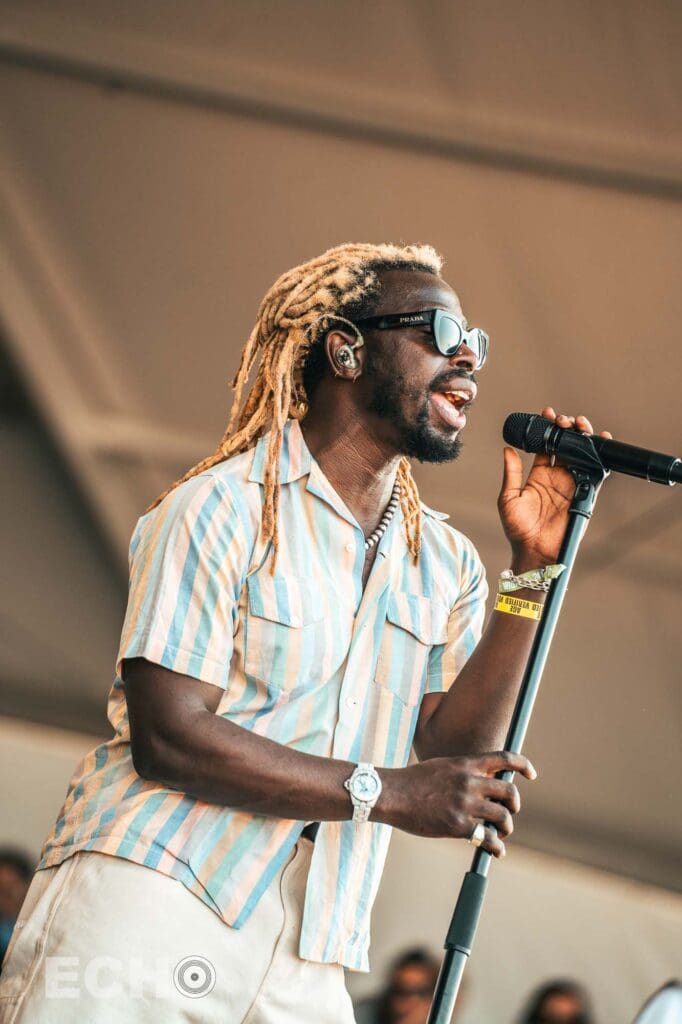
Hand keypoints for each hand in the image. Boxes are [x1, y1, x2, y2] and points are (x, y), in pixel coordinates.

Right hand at [378, 751, 535, 856]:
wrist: (392, 794)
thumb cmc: (413, 782)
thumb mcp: (442, 766)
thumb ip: (464, 771)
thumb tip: (483, 781)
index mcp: (466, 764)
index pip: (504, 759)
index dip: (523, 765)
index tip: (532, 775)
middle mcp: (470, 781)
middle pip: (510, 792)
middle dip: (514, 805)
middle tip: (509, 813)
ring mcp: (465, 803)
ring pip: (503, 816)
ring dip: (506, 827)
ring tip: (500, 834)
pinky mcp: (458, 825)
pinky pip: (489, 838)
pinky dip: (497, 847)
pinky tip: (496, 851)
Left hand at [498, 406, 611, 566]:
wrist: (534, 551)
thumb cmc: (517, 529)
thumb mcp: (508, 498)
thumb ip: (511, 473)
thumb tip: (507, 449)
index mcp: (538, 475)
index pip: (546, 446)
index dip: (548, 429)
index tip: (547, 415)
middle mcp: (557, 477)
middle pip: (566, 446)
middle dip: (567, 429)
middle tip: (565, 420)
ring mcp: (572, 485)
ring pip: (581, 455)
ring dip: (583, 438)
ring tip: (580, 425)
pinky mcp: (584, 495)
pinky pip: (596, 474)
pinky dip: (600, 458)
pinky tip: (600, 442)